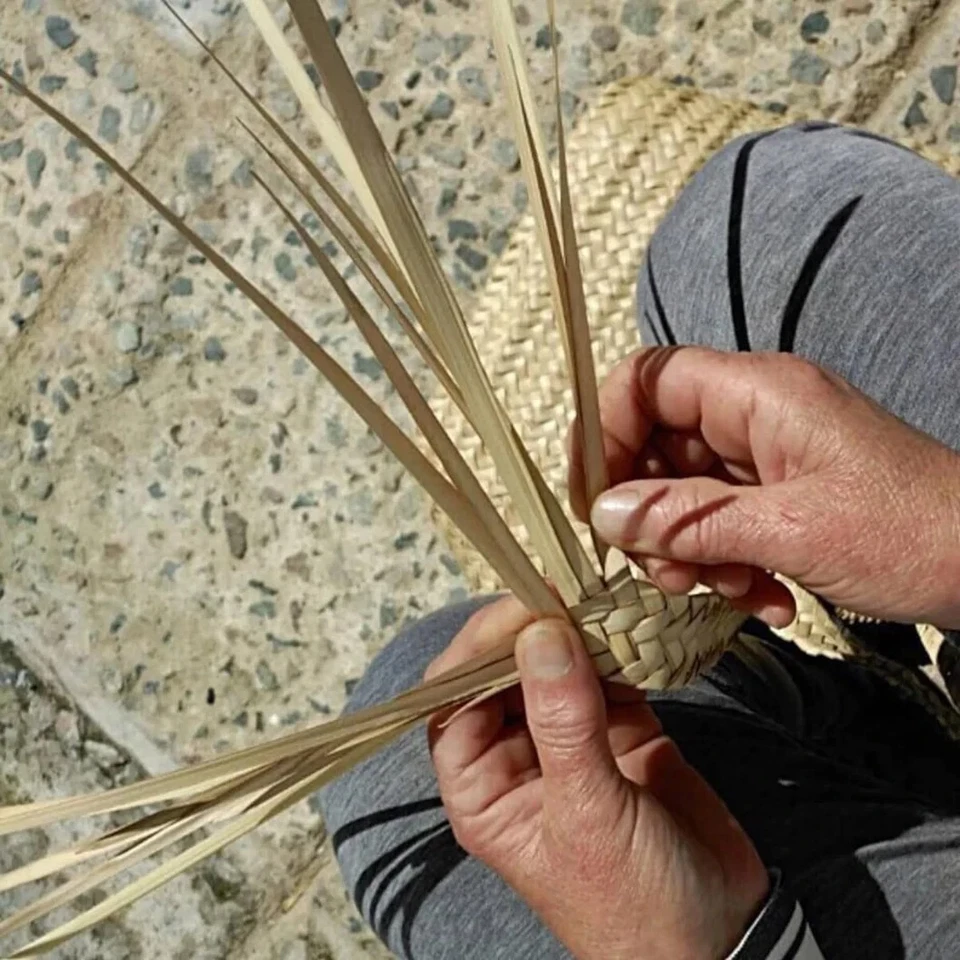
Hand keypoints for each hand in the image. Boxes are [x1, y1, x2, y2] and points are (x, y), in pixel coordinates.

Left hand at [426, 597, 768, 959]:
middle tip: (565, 594)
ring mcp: (570, 739)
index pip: (456, 701)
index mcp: (485, 788)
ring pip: (557, 666)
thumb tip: (540, 633)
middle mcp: (519, 757)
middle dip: (531, 633)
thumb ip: (564, 723)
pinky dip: (618, 648)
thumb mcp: (589, 815)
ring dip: (576, 633)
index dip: (479, 651)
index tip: (521, 611)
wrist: (720, 936)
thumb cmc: (632, 903)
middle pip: (505, 673)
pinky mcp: (619, 728)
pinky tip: (629, 627)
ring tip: (598, 601)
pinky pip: (607, 673)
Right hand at [569, 346, 959, 628]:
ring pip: (683, 490)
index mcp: (759, 394)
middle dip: (649, 511)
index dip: (607, 430)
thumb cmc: (911, 533)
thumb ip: (689, 518)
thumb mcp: (790, 531)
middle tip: (662, 569)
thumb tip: (604, 514)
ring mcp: (768, 456)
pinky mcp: (781, 495)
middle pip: (657, 443)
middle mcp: (756, 414)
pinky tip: (759, 598)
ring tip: (720, 589)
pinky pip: (720, 520)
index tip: (596, 499)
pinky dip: (723, 561)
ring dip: (686, 548)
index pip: (648, 379)